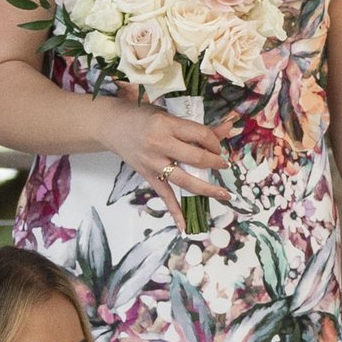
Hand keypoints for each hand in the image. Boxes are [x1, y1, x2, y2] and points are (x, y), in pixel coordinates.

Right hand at [99, 93, 228, 225]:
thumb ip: (197, 126)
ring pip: (185, 180)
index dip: (215, 142)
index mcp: (167, 125)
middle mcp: (160, 145)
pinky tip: (185, 226)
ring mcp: (153, 164)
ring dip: (207, 188)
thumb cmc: (142, 116)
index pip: (200, 135)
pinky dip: (175, 212)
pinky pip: (164, 196)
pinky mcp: (147, 176)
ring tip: (223, 193)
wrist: (111, 125)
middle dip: (215, 162)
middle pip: (196, 158)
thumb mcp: (169, 115)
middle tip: (222, 164)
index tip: (218, 145)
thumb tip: (230, 126)